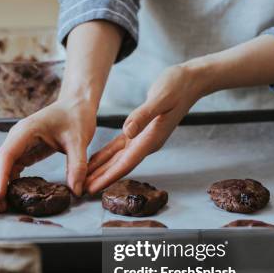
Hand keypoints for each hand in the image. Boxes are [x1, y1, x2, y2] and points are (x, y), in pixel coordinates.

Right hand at [0, 99, 96, 211]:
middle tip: (2, 208)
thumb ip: (77, 165)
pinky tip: (15, 194)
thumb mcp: (79, 140)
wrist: (76, 104)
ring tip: (6, 205)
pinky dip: (10, 180)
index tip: (0, 195)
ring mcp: (19, 143)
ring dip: (2, 184)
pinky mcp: (24, 149)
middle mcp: (17, 137)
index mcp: (26, 130)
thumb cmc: (76, 116)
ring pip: (2, 165)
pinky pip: (12, 166)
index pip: (7, 155)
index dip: (1, 177)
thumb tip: (76, 191)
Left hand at [85, 64, 205, 193]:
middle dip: (101, 179)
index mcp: (151, 139)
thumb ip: (144, 115)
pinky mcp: (139, 130)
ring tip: (84, 180)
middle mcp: (146, 143)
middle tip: (82, 191)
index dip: (108, 177)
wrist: (191, 81)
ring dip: (102, 170)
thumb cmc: (177, 87)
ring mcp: (143, 138)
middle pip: (119, 166)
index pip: (125, 164)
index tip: (93, 189)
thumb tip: (127, 131)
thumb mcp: (161, 98)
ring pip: (117, 159)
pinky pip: (119, 148)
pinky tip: (95, 161)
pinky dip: (106, 155)